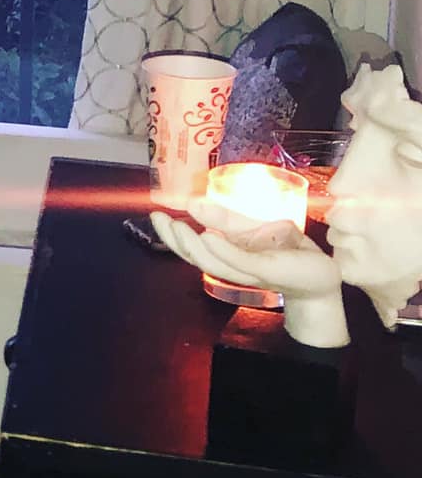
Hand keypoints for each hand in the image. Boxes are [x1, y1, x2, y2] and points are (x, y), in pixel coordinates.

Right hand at [152, 205, 348, 347]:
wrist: (323, 274)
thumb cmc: (287, 251)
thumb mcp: (254, 227)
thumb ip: (226, 219)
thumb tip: (194, 203)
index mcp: (227, 256)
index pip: (192, 249)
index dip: (171, 235)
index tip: (155, 214)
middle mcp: (233, 267)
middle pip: (195, 258)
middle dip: (174, 240)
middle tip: (158, 219)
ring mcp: (249, 271)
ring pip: (212, 263)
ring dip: (191, 245)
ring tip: (177, 226)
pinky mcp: (267, 270)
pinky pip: (240, 262)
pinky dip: (222, 251)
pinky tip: (208, 237)